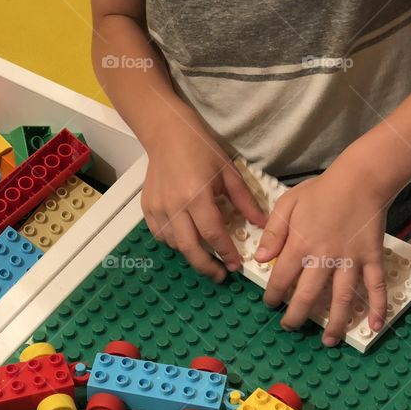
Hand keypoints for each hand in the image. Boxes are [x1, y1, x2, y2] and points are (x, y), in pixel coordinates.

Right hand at [142, 112, 266, 280]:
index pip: (213, 234)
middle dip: (207, 266)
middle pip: (190, 248)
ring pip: (175, 245)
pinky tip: (186, 240)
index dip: (226, 253)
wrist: (167, 134)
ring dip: (191, 254)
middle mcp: (174, 206)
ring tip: (205, 255)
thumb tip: (262, 224)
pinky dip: (174, 243)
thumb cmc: (201, 149)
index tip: (236, 266)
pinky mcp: (147, 208)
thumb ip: (245, 202)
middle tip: (220, 275)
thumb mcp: (229, 173)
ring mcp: (158, 208)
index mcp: (197, 196)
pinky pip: (161, 236)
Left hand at [255, 166, 389, 345]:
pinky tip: (374, 327)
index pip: (281, 279)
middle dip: (296, 316)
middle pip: (308, 296)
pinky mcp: (372, 258)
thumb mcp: (287, 204)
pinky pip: (375, 286)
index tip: (270, 304)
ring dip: (335, 323)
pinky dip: (377, 307)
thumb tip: (261, 260)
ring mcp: (350, 260)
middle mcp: (324, 257)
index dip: (273, 296)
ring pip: (342, 298)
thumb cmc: (320, 191)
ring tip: (327, 341)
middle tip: (290, 327)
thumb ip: (273, 233)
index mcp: (300, 244)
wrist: (360, 179)